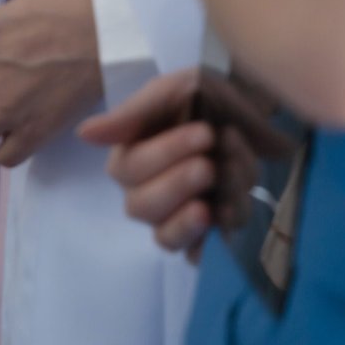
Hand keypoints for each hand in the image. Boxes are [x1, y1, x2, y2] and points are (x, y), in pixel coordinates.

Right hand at [77, 68, 213, 259]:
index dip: (165, 156)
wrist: (262, 108)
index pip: (128, 171)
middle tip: (209, 165)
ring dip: (197, 215)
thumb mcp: (171, 92)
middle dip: (177, 186)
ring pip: (165, 237)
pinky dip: (213, 238)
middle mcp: (147, 188)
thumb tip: (83, 134)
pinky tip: (230, 208)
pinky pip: (199, 252)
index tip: (204, 133)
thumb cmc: (211, 95)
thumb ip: (130, 116)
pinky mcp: (209, 231)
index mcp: (130, 154)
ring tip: (227, 183)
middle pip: (140, 209)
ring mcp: (177, 213)